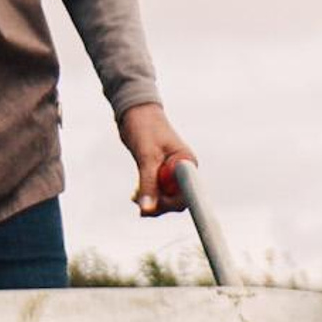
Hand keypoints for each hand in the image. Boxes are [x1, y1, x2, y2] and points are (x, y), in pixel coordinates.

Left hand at [118, 101, 195, 215]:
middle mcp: (183, 170)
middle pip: (177, 201)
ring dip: (150, 201)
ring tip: (134, 196)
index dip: (171, 205)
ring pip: (165, 199)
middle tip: (137, 200)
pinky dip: (147, 196)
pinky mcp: (161, 173)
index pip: (187, 195)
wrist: (135, 112)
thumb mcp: (146, 158)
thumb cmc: (144, 128)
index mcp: (187, 164)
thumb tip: (146, 210)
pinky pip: (158, 192)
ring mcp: (173, 173)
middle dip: (158, 205)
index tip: (153, 209)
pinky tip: (134, 195)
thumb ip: (148, 184)